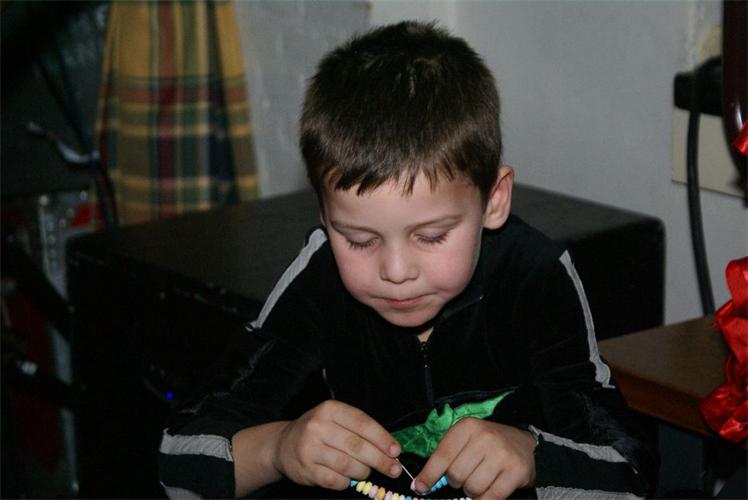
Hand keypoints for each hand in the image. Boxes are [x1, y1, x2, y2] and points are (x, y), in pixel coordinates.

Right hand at [272, 400, 401, 489]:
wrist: (283, 444)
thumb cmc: (318, 431)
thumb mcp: (336, 420)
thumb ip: (360, 430)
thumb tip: (390, 449)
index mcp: (330, 409)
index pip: (362, 423)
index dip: (382, 438)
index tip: (396, 451)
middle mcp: (318, 426)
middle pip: (357, 446)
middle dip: (380, 460)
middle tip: (394, 468)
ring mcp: (310, 449)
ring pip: (348, 465)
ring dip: (363, 471)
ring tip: (366, 471)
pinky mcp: (306, 469)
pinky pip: (335, 481)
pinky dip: (346, 482)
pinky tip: (347, 478)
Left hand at [413, 419, 535, 499]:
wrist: (523, 444)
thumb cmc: (486, 445)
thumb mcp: (464, 441)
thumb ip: (444, 459)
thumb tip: (421, 486)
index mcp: (467, 427)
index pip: (442, 456)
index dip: (429, 475)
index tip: (420, 488)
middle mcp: (485, 437)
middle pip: (456, 475)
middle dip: (457, 482)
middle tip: (465, 477)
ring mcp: (502, 454)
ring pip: (472, 488)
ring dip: (472, 491)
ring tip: (479, 481)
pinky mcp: (516, 471)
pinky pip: (491, 497)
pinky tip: (488, 492)